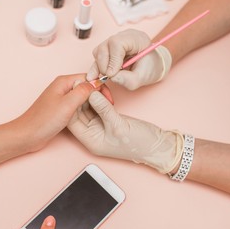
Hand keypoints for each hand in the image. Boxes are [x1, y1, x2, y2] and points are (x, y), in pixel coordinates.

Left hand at [16, 74, 112, 152]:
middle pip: (86, 86)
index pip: (89, 78)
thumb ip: (83, 92)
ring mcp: (61, 99)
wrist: (28, 135)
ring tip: (100, 112)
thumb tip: (96, 83)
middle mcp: (62, 88)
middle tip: (107, 107)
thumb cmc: (43, 121)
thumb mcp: (67, 104)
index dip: (100, 87)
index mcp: (63, 82)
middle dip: (98, 96)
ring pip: (82, 97)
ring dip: (92, 103)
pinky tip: (89, 118)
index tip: (108, 99)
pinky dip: (84, 110)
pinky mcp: (60, 109)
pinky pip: (77, 106)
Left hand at [68, 91, 182, 173]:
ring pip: (88, 109)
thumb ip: (103, 109)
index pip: (73, 121)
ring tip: (93, 83)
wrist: (156, 146)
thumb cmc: (138, 143)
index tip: (77, 87)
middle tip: (85, 81)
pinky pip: (98, 108)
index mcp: (90, 140)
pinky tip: (99, 89)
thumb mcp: (118, 125)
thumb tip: (91, 93)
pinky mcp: (108, 120)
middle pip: (79, 114)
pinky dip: (98, 99)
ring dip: (89, 96)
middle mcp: (91, 134)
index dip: (73, 103)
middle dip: (81, 98)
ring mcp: (99, 127)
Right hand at [87, 29, 171, 90]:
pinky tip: (99, 75)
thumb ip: (128, 80)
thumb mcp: (142, 78)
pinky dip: (97, 67)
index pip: (117, 43)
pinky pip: (97, 56)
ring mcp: (114, 41)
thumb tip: (111, 76)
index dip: (112, 60)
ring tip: (109, 75)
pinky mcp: (108, 48)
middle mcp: (123, 37)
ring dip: (100, 66)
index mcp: (136, 38)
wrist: (151, 67)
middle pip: (105, 46)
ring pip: (98, 51)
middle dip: (104, 64)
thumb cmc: (149, 69)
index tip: (112, 74)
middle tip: (109, 77)